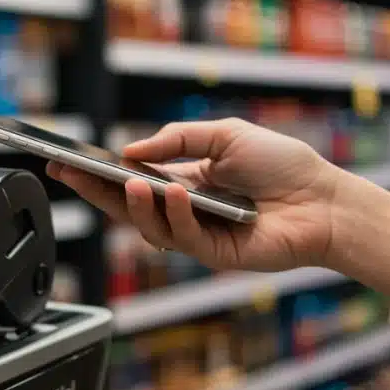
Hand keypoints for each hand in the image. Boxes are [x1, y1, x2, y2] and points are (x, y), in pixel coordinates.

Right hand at [47, 118, 344, 272]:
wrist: (324, 200)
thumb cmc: (282, 166)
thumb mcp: (225, 134)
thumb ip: (178, 139)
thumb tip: (132, 150)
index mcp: (183, 181)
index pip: (130, 178)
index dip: (98, 172)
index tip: (65, 160)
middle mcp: (183, 210)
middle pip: (127, 205)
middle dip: (94, 190)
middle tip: (68, 173)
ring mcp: (196, 234)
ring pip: (149, 226)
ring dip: (135, 205)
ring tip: (130, 181)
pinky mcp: (214, 254)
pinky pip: (184, 237)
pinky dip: (175, 215)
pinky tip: (175, 193)